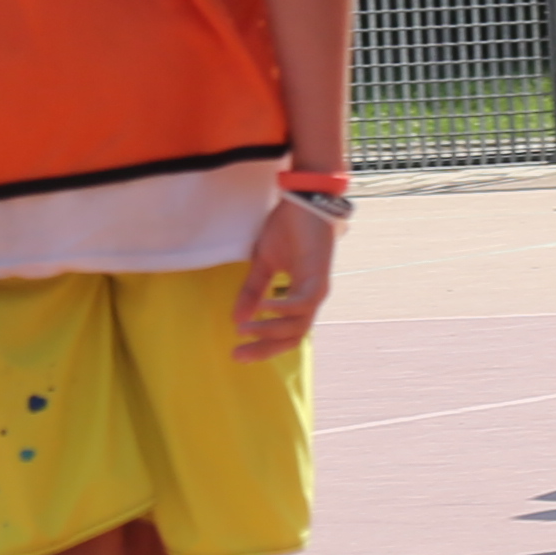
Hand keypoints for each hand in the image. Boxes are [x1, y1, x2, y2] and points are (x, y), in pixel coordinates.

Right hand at [236, 197, 344, 361]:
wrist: (303, 200)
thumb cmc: (287, 228)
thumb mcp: (263, 263)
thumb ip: (252, 291)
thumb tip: (236, 319)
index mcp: (300, 295)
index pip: (286, 332)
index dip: (263, 345)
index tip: (236, 353)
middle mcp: (312, 296)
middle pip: (294, 336)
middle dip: (265, 348)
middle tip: (237, 354)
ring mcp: (318, 288)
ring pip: (299, 325)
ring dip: (270, 330)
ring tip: (245, 330)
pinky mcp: (319, 275)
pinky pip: (303, 303)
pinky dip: (282, 309)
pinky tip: (262, 308)